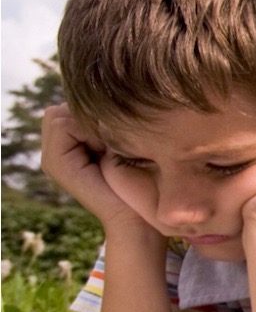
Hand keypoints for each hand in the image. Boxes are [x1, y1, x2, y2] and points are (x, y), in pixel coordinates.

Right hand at [39, 104, 152, 236]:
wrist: (141, 219)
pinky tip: (105, 149)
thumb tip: (106, 92)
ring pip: (60, 114)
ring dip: (89, 123)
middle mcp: (57, 150)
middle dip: (89, 116)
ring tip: (111, 146)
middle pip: (64, 108)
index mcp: (73, 145)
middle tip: (116, 140)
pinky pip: (62, 124)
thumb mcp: (129, 143)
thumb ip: (110, 122)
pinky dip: (85, 129)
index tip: (124, 133)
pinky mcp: (55, 164)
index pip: (72, 105)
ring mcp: (52, 157)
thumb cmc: (147, 181)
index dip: (97, 112)